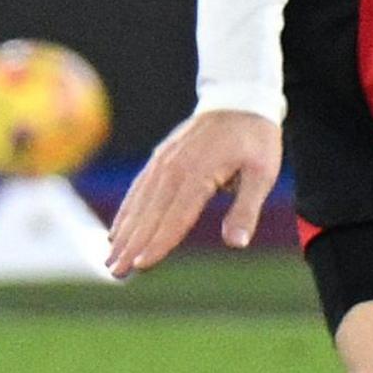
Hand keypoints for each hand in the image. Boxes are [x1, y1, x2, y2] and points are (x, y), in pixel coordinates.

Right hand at [103, 106, 282, 277]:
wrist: (240, 99)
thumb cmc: (256, 140)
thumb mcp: (263, 174)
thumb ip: (246, 209)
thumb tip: (236, 244)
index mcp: (198, 173)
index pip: (175, 217)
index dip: (157, 243)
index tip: (139, 266)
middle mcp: (174, 168)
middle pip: (150, 214)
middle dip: (131, 245)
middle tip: (115, 273)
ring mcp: (163, 161)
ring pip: (139, 203)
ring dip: (123, 232)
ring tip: (109, 259)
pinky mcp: (160, 158)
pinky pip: (138, 189)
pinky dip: (125, 211)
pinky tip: (116, 231)